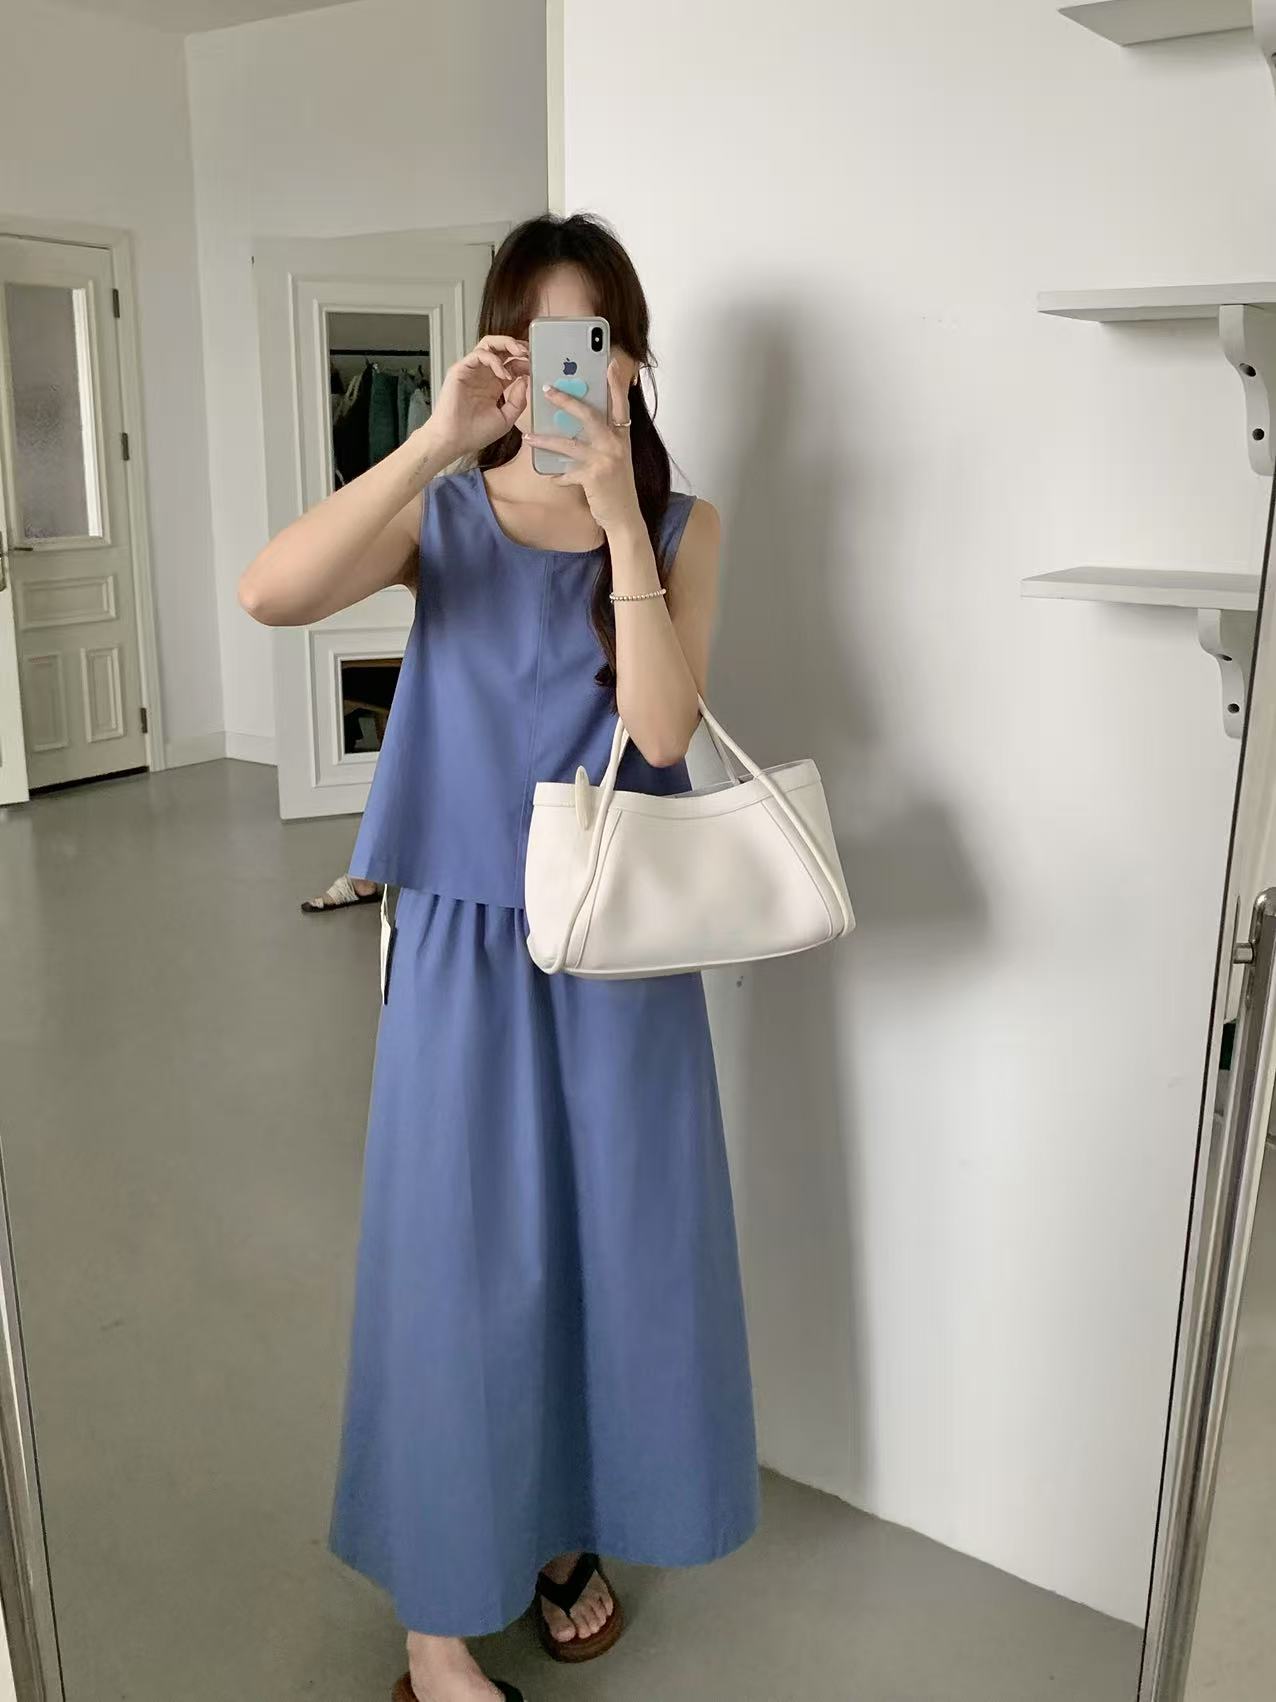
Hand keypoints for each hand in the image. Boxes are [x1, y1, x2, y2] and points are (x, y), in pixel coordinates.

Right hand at [425, 335, 529, 457]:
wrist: (453, 441)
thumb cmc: (475, 433)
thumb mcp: (506, 418)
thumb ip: (518, 401)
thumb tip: (525, 380)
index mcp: (494, 385)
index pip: (512, 364)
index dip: (525, 362)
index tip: (536, 366)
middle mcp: (483, 375)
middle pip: (501, 349)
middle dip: (517, 346)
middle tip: (529, 352)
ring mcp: (472, 371)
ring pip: (489, 345)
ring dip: (506, 344)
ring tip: (519, 353)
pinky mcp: (460, 370)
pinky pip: (479, 354)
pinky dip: (494, 360)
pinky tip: (503, 373)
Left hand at [523, 359, 641, 536]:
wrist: (625, 516)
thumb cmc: (616, 485)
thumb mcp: (616, 457)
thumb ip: (604, 438)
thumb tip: (578, 424)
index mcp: (621, 435)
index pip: (620, 403)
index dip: (615, 382)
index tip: (609, 362)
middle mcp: (615, 443)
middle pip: (589, 414)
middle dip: (566, 400)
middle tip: (546, 389)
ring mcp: (605, 459)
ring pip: (569, 443)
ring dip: (545, 440)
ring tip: (527, 437)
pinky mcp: (594, 477)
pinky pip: (567, 472)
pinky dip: (557, 475)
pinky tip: (551, 476)